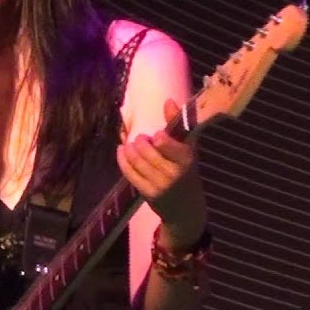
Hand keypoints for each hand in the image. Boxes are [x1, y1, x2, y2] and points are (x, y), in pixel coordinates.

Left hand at [116, 98, 204, 241]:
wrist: (187, 209)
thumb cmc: (186, 171)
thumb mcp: (187, 149)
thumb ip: (177, 125)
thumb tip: (168, 100)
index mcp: (187, 159)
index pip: (167, 144)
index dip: (159, 138)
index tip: (157, 136)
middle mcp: (174, 173)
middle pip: (147, 151)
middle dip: (141, 141)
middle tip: (141, 139)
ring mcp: (160, 185)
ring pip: (136, 161)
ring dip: (129, 149)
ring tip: (130, 144)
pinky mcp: (148, 194)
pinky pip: (129, 173)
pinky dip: (122, 159)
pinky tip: (122, 151)